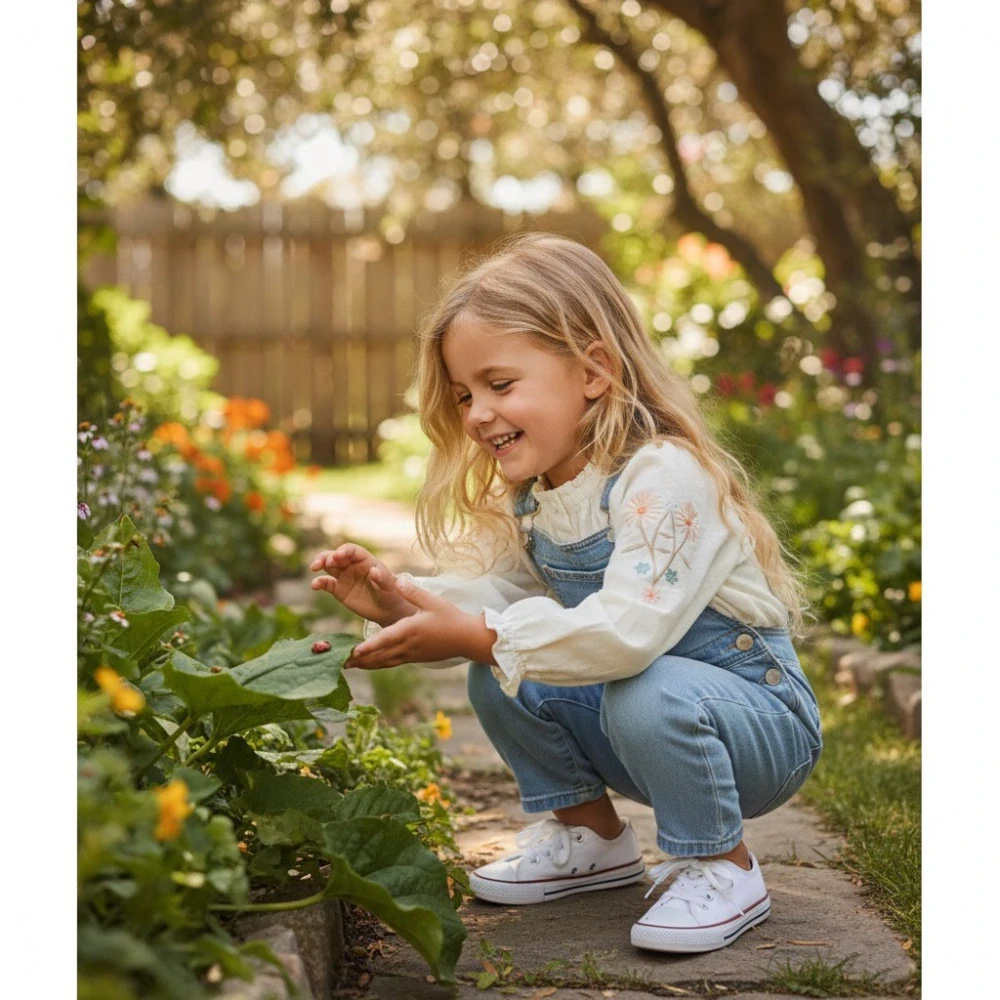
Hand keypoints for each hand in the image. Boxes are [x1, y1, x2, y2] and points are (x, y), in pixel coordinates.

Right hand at [309, 543, 417, 626]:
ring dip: (320, 564)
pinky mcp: (338, 589)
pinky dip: (319, 582)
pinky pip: (326, 583)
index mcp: (365, 560)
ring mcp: (344, 576)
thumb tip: (374, 570)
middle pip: (336, 555)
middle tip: (320, 562)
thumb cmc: (392, 593)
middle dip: (327, 556)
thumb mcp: (390, 586)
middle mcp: (352, 565)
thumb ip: (383, 578)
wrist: (387, 610)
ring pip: (328, 566)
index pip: (352, 550)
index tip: (338, 555)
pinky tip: (315, 585)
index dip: (344, 550)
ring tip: (314, 568)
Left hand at [345, 578, 496, 669]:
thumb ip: (412, 591)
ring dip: (366, 665)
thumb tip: (396, 578)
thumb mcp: (432, 601)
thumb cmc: (451, 617)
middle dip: (359, 660)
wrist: (467, 639)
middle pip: (379, 656)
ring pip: (384, 662)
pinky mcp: (414, 659)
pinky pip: (392, 663)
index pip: (386, 640)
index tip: (354, 652)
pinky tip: (370, 664)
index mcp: (410, 630)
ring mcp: (411, 655)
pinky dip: (378, 664)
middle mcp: (408, 646)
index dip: (369, 647)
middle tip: (339, 663)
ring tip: (348, 666)